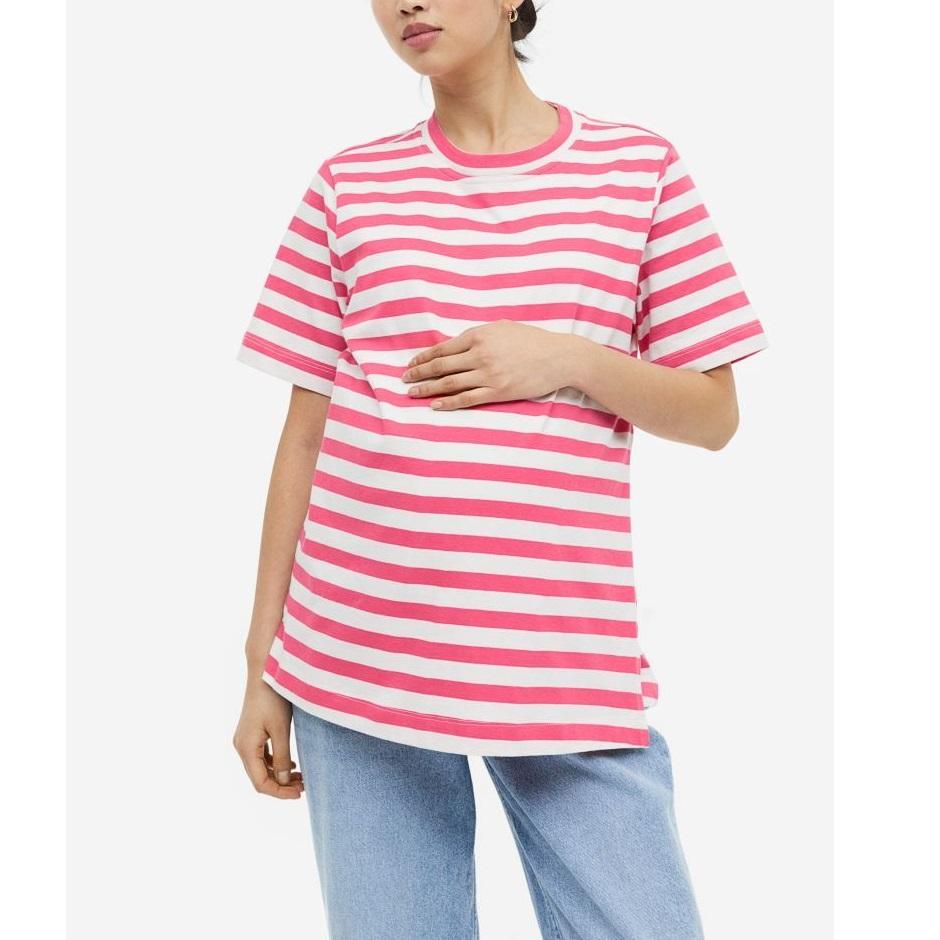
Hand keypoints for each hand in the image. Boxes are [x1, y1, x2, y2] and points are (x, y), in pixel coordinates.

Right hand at [233, 677, 303, 798]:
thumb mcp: (280, 730)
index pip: (260, 783)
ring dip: (279, 775)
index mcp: (246, 748)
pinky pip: (261, 756)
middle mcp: (241, 746)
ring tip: (300, 777)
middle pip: (259, 777)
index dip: (280, 792)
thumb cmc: (273, 698)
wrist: (264, 672)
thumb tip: (282, 781)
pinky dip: (275, 763)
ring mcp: (244, 739)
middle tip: (304, 786)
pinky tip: (290, 764)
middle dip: (281, 785)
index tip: (300, 793)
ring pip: (260, 767)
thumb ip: (281, 757)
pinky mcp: (251, 732)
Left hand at [401, 320, 573, 409]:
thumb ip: (478, 335)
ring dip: (427, 389)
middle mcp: (481, 354)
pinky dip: (448, 403)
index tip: (411, 364)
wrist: (559, 357)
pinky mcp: (498, 392)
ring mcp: (488, 375)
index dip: (423, 357)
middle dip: (419, 373)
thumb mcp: (502, 328)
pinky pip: (467, 399)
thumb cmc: (532, 341)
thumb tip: (456, 344)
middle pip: (441, 366)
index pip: (443, 348)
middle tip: (404, 380)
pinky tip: (435, 406)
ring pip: (449, 383)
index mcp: (479, 335)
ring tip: (412, 394)